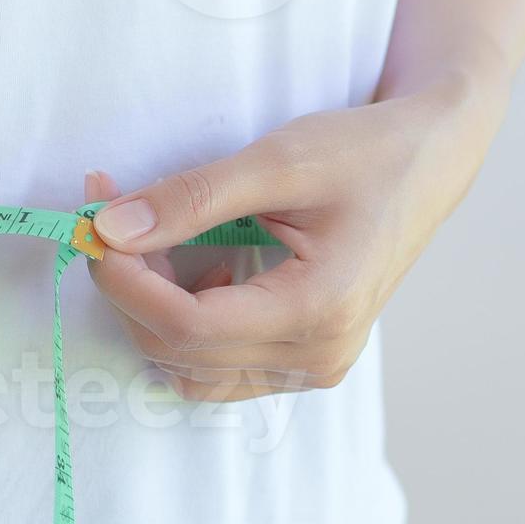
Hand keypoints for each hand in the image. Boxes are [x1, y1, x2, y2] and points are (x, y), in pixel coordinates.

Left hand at [84, 78, 503, 401]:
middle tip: (112, 215)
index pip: (185, 325)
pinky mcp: (308, 362)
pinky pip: (218, 369)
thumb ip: (190, 198)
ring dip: (152, 312)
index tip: (95, 222)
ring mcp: (315, 367)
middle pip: (178, 351)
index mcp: (318, 310)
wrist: (429, 163)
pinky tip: (199, 272)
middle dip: (129, 286)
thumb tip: (109, 229)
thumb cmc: (366, 153)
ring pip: (190, 370)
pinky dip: (186, 328)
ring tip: (154, 243)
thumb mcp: (277, 160)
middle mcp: (318, 357)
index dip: (123, 280)